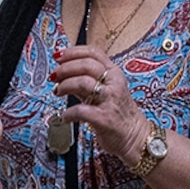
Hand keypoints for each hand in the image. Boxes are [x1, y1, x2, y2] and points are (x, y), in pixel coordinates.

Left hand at [51, 44, 150, 164]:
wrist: (135, 136)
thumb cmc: (118, 113)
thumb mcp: (106, 91)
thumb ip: (86, 81)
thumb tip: (63, 73)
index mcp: (114, 74)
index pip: (93, 53)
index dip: (73, 52)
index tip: (58, 56)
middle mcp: (113, 83)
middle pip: (86, 65)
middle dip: (65, 68)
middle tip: (54, 76)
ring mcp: (110, 100)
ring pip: (83, 83)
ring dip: (65, 86)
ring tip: (58, 92)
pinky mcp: (104, 118)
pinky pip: (81, 111)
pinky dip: (68, 113)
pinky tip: (65, 116)